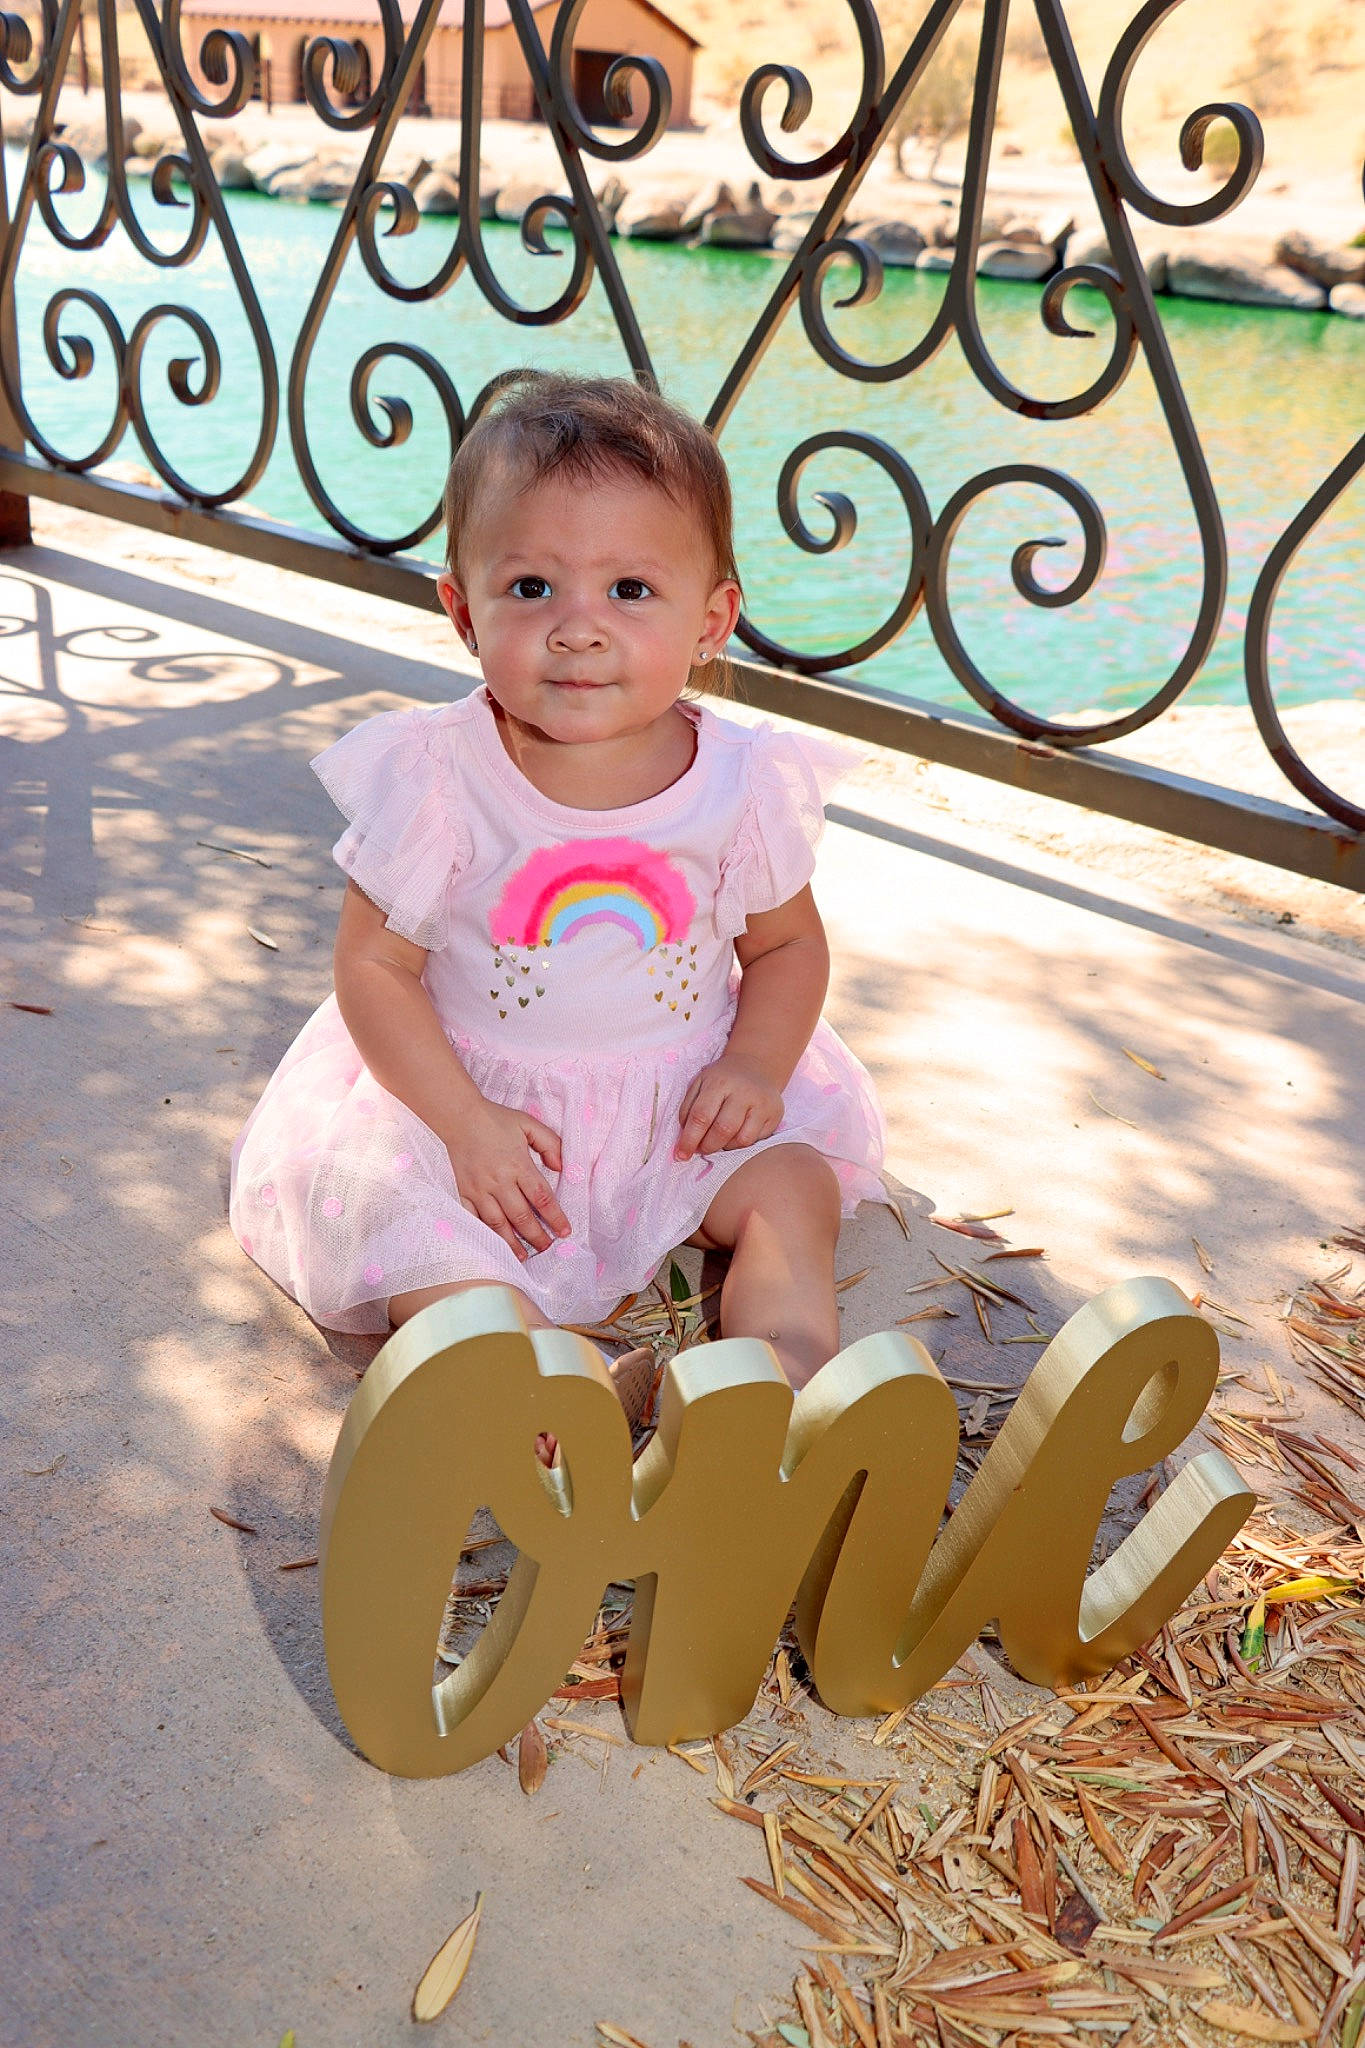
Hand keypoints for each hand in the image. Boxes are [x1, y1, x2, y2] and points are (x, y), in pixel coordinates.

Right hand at [444, 1101, 570, 1261]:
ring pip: (498, 1224)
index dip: (555, 1217)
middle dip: (537, 1236)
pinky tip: (493, 1245)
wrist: (457, 1117)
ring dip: (512, 1243)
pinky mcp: (462, 1192)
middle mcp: (499, 1181)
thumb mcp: (527, 1124)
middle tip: (547, 1247)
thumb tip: (561, 1167)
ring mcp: (479, 1189)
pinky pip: (474, 1219)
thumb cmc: (494, 1120)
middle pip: (522, 1217)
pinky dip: (485, 1234)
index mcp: (518, 1164)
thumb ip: (549, 1143)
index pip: (542, 1198)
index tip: (565, 1231)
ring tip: (524, 1256)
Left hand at [674, 1058, 783, 1160]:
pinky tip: (734, 1136)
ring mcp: (762, 1103)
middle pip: (723, 1130)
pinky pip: (755, 1140)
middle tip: (701, 1149)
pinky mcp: (775, 1114)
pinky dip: (741, 1144)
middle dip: (708, 1146)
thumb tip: (684, 1141)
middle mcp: (743, 1092)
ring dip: (725, 1147)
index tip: (681, 1154)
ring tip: (719, 1141)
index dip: (689, 1139)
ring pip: (741, 1140)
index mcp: (719, 1082)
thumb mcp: (700, 1084)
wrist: (755, 1066)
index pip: (701, 1116)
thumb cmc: (722, 1080)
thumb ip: (688, 1109)